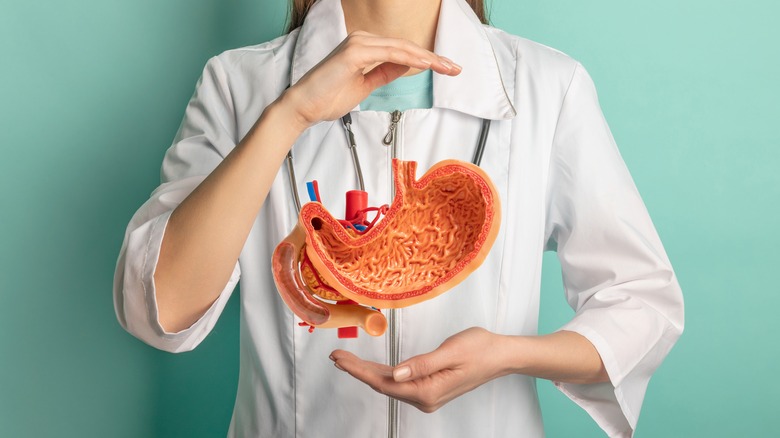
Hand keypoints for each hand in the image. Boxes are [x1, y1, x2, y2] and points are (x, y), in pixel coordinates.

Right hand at [278, 31, 460, 129]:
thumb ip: (384, 73)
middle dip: (433, 58)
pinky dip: (410, 58)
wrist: (303, 107)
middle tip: (455, 68)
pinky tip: (426, 65)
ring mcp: (358, 44)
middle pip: (406, 46)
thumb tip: (405, 67)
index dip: (426, 59)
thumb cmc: (327, 98)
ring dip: (427, 58)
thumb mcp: (365, 85)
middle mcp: (362, 40)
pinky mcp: (354, 52)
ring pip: (401, 47)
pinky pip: (390, 53)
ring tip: (446, 67)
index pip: (402, 51)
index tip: (446, 69)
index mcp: (364, 47)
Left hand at [329, 327, 508, 412]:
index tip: (340, 359)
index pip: (384, 382)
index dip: (358, 371)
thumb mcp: (450, 351)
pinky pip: (400, 382)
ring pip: (390, 384)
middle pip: (383, 385)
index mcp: (428, 391)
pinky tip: (371, 368)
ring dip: (367, 372)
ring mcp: (427, 395)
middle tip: (336, 355)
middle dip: (357, 370)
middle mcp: (425, 398)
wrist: (501, 356)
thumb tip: (396, 374)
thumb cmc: (480, 350)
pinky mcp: (429, 388)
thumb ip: (421, 364)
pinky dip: (382, 373)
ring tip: (346, 360)